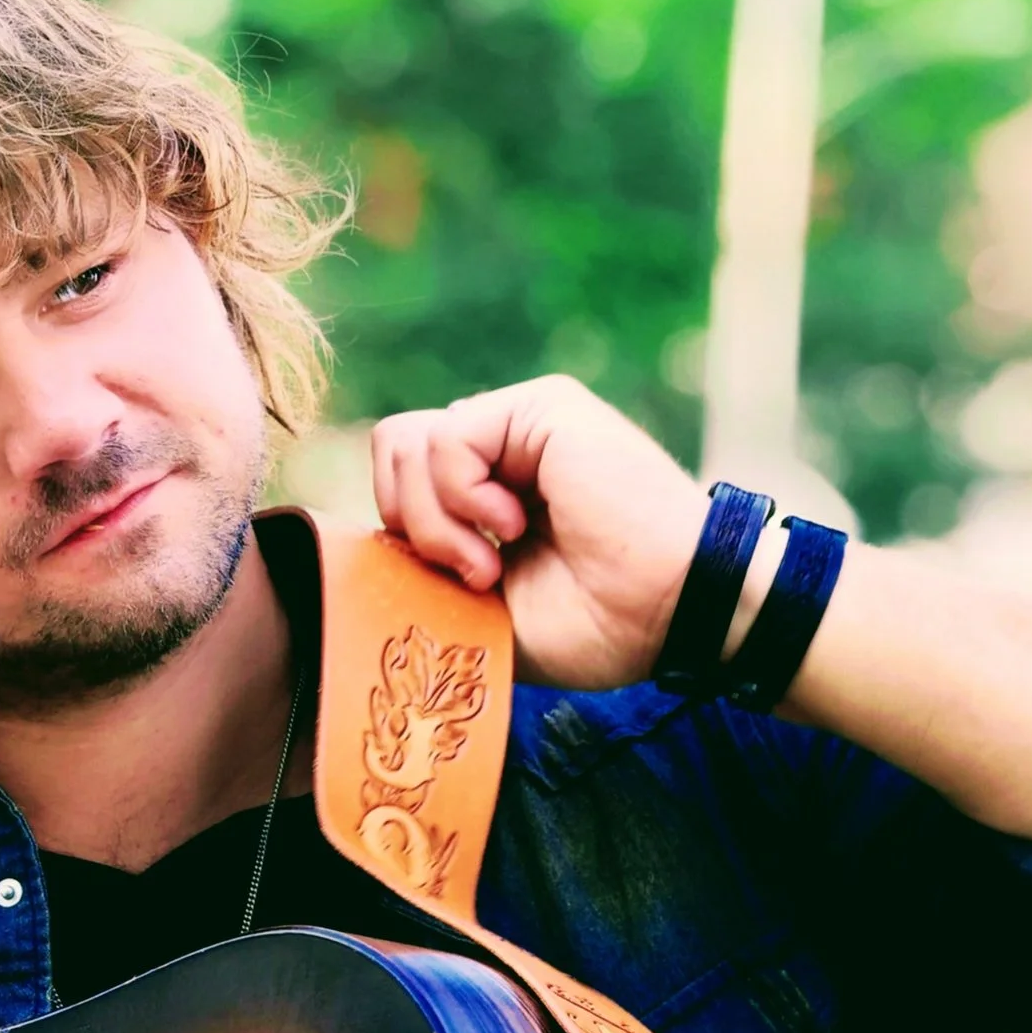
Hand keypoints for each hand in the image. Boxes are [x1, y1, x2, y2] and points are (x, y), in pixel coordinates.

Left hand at [370, 374, 712, 691]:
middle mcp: (499, 450)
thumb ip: (424, 568)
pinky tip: (512, 525)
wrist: (670, 613)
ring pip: (405, 444)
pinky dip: (461, 496)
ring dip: (435, 519)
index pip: (396, 483)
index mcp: (486, 492)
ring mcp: (518, 423)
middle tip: (471, 574)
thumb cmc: (595, 625)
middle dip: (408, 527)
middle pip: (390, 455)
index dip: (402, 538)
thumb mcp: (481, 610)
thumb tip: (361, 544)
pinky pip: (444, 438)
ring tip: (494, 555)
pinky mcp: (539, 407)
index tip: (457, 588)